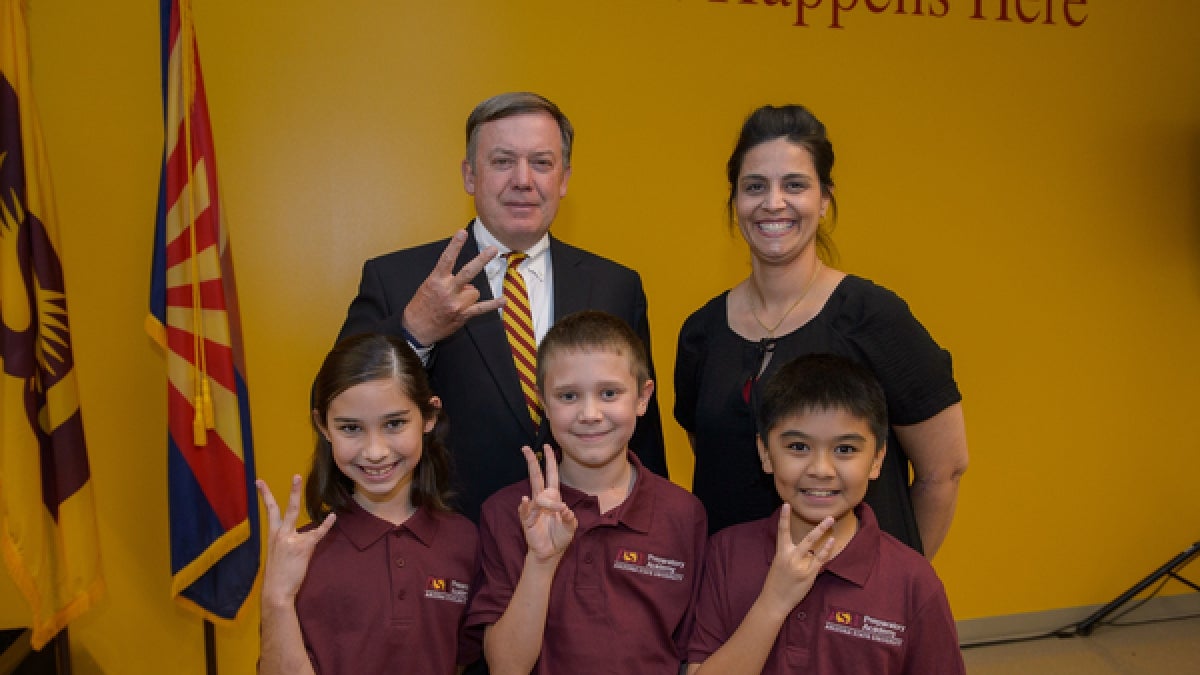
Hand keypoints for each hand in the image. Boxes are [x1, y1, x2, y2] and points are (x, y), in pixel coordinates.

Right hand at [257, 475, 335, 607]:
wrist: (276, 591)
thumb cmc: (278, 575)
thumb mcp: (277, 554)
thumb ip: (286, 542)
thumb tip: (298, 536)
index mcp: (273, 535)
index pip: (269, 511)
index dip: (265, 495)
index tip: (259, 481)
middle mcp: (280, 534)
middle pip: (284, 508)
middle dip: (291, 491)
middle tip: (296, 476)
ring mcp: (290, 540)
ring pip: (296, 514)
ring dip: (302, 501)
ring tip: (314, 493)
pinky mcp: (302, 548)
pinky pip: (316, 533)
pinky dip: (326, 525)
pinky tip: (332, 516)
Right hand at [402, 229, 504, 344]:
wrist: (416, 328)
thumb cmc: (421, 305)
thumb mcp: (428, 287)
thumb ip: (447, 280)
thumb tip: (466, 282)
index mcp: (436, 281)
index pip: (446, 259)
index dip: (455, 245)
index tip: (462, 233)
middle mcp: (448, 291)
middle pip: (467, 272)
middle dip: (481, 260)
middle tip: (492, 249)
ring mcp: (456, 304)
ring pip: (474, 291)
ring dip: (469, 294)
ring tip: (457, 301)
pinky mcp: (463, 315)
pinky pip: (481, 308)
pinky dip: (493, 304)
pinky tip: (503, 300)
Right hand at [518, 445, 576, 562]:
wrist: (550, 553)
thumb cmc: (560, 536)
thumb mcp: (571, 527)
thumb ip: (569, 518)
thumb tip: (564, 508)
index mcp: (553, 497)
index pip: (551, 475)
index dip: (549, 461)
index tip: (547, 446)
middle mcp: (542, 499)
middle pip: (536, 477)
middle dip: (532, 462)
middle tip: (526, 448)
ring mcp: (533, 509)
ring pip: (534, 494)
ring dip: (543, 498)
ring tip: (554, 507)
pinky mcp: (527, 520)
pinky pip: (525, 510)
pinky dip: (525, 505)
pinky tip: (526, 500)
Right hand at [759, 505, 835, 616]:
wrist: (774, 601)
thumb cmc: (776, 582)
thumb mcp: (778, 564)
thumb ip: (791, 555)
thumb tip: (808, 549)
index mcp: (780, 553)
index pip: (782, 532)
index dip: (784, 518)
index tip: (786, 505)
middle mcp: (791, 557)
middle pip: (807, 539)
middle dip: (818, 527)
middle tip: (829, 517)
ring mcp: (800, 566)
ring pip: (814, 547)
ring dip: (823, 534)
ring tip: (831, 523)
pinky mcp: (808, 575)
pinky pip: (820, 560)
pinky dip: (826, 550)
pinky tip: (831, 542)